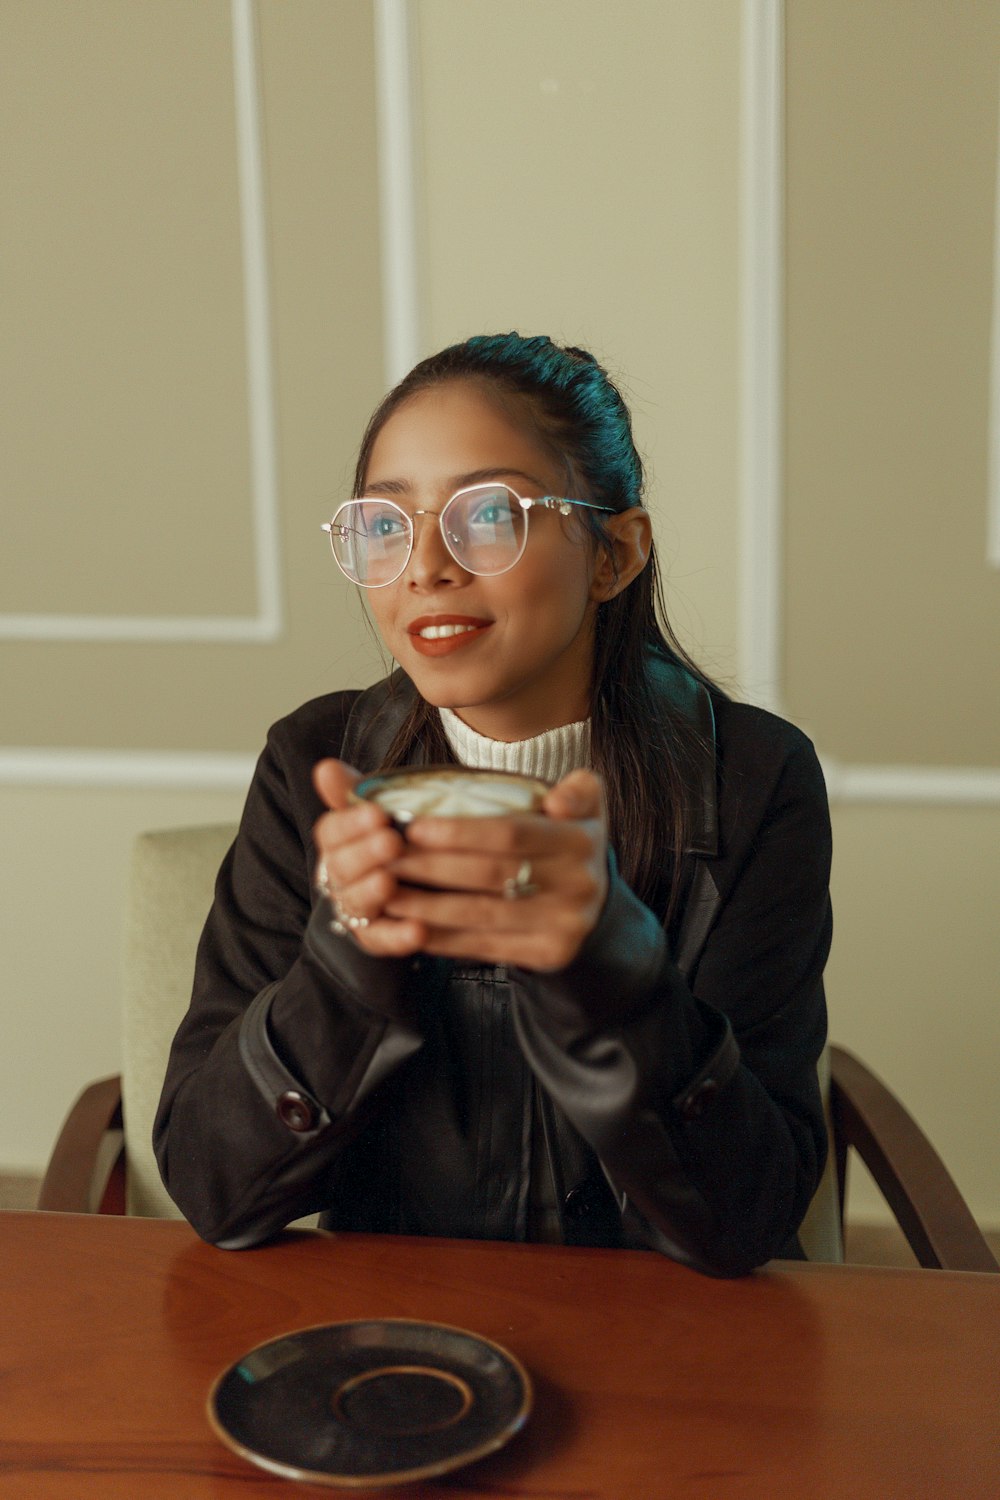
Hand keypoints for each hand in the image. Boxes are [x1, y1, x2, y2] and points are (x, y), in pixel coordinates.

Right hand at [312, 759, 424, 956]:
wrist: (419, 882)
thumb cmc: (395, 837)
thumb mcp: (379, 811)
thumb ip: (352, 792)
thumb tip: (325, 767)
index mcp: (338, 843)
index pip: (331, 833)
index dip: (351, 824)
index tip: (377, 813)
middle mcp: (341, 878)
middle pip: (341, 868)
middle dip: (365, 854)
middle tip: (391, 841)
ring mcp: (358, 910)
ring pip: (356, 903)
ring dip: (371, 892)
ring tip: (390, 882)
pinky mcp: (377, 939)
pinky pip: (383, 941)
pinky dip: (398, 937)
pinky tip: (418, 930)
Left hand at [383, 769, 608, 970]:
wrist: (598, 904)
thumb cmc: (571, 841)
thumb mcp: (587, 803)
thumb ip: (576, 790)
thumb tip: (556, 802)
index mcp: (581, 840)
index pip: (511, 834)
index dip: (459, 832)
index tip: (413, 827)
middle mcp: (578, 884)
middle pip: (489, 875)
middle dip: (431, 867)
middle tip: (387, 858)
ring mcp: (564, 924)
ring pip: (481, 914)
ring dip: (426, 906)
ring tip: (385, 893)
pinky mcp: (548, 954)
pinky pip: (484, 946)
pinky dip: (442, 937)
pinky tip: (409, 925)